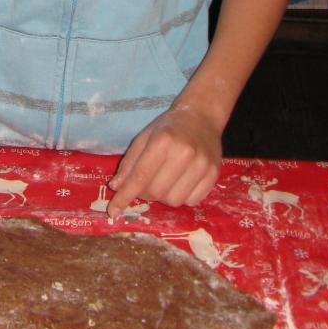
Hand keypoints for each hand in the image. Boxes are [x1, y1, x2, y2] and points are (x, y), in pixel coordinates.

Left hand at [106, 102, 221, 219]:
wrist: (202, 117)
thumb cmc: (169, 127)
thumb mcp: (144, 137)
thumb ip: (129, 162)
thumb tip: (116, 187)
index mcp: (163, 140)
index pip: (140, 176)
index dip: (125, 196)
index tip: (113, 211)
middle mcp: (184, 152)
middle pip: (156, 192)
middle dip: (145, 193)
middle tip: (146, 183)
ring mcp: (202, 164)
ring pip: (174, 200)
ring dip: (164, 196)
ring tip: (165, 180)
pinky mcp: (214, 174)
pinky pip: (192, 201)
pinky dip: (182, 197)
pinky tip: (181, 181)